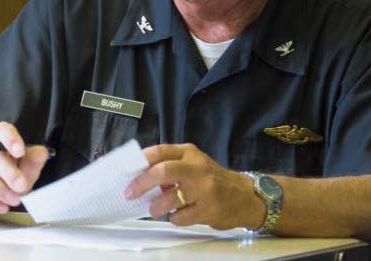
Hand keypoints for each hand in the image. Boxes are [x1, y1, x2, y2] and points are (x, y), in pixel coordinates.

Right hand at [0, 121, 48, 215]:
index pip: (3, 130)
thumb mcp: (23, 170)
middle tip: (22, 186)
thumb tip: (41, 153)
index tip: (20, 152)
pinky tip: (1, 206)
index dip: (11, 139)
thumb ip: (33, 162)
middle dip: (9, 172)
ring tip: (14, 200)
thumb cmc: (4, 178)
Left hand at [124, 143, 264, 229]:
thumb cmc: (211, 180)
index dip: (139, 161)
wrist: (244, 196)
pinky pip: (181, 217)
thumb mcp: (193, 164)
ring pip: (170, 198)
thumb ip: (169, 165)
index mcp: (189, 153)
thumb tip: (137, 175)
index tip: (126, 172)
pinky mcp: (210, 209)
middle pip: (163, 171)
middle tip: (130, 193)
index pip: (160, 152)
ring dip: (156, 207)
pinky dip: (174, 218)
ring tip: (154, 209)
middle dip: (141, 183)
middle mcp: (197, 167)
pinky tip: (178, 215)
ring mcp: (205, 188)